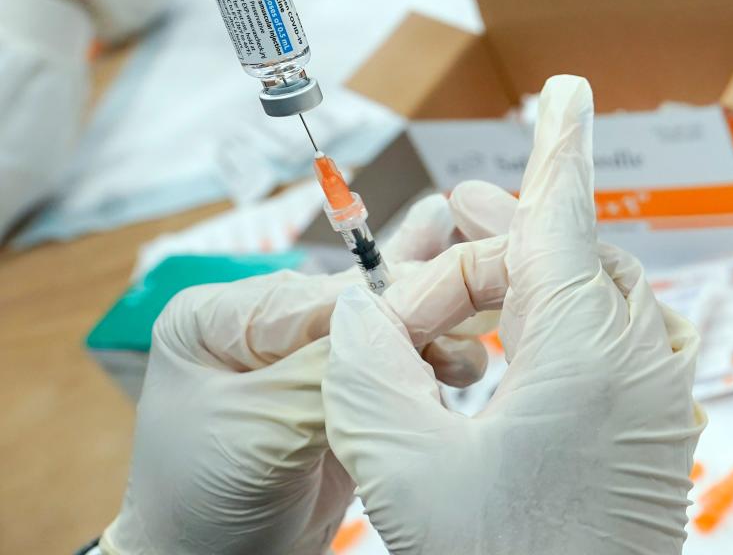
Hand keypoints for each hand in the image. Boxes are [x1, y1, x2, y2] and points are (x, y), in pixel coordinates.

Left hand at [99, 191, 499, 554]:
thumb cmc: (203, 500)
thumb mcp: (261, 430)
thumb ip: (322, 371)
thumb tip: (386, 318)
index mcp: (219, 318)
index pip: (312, 294)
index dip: (377, 300)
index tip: (436, 304)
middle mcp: (263, 326)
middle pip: (352, 303)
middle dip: (412, 310)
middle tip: (467, 316)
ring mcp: (303, 357)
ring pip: (378, 325)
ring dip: (428, 332)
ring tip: (466, 349)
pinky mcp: (338, 389)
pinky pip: (387, 360)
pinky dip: (426, 352)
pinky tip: (460, 346)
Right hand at [323, 75, 706, 553]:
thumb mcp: (402, 465)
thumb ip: (366, 366)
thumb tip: (359, 312)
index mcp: (587, 342)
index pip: (562, 210)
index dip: (556, 141)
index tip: (567, 86)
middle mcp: (639, 353)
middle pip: (560, 253)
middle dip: (492, 235)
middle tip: (435, 233)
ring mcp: (657, 391)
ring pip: (587, 293)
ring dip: (521, 278)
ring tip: (459, 286)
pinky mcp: (653, 424)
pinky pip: (608, 337)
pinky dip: (552, 320)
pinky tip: (509, 346)